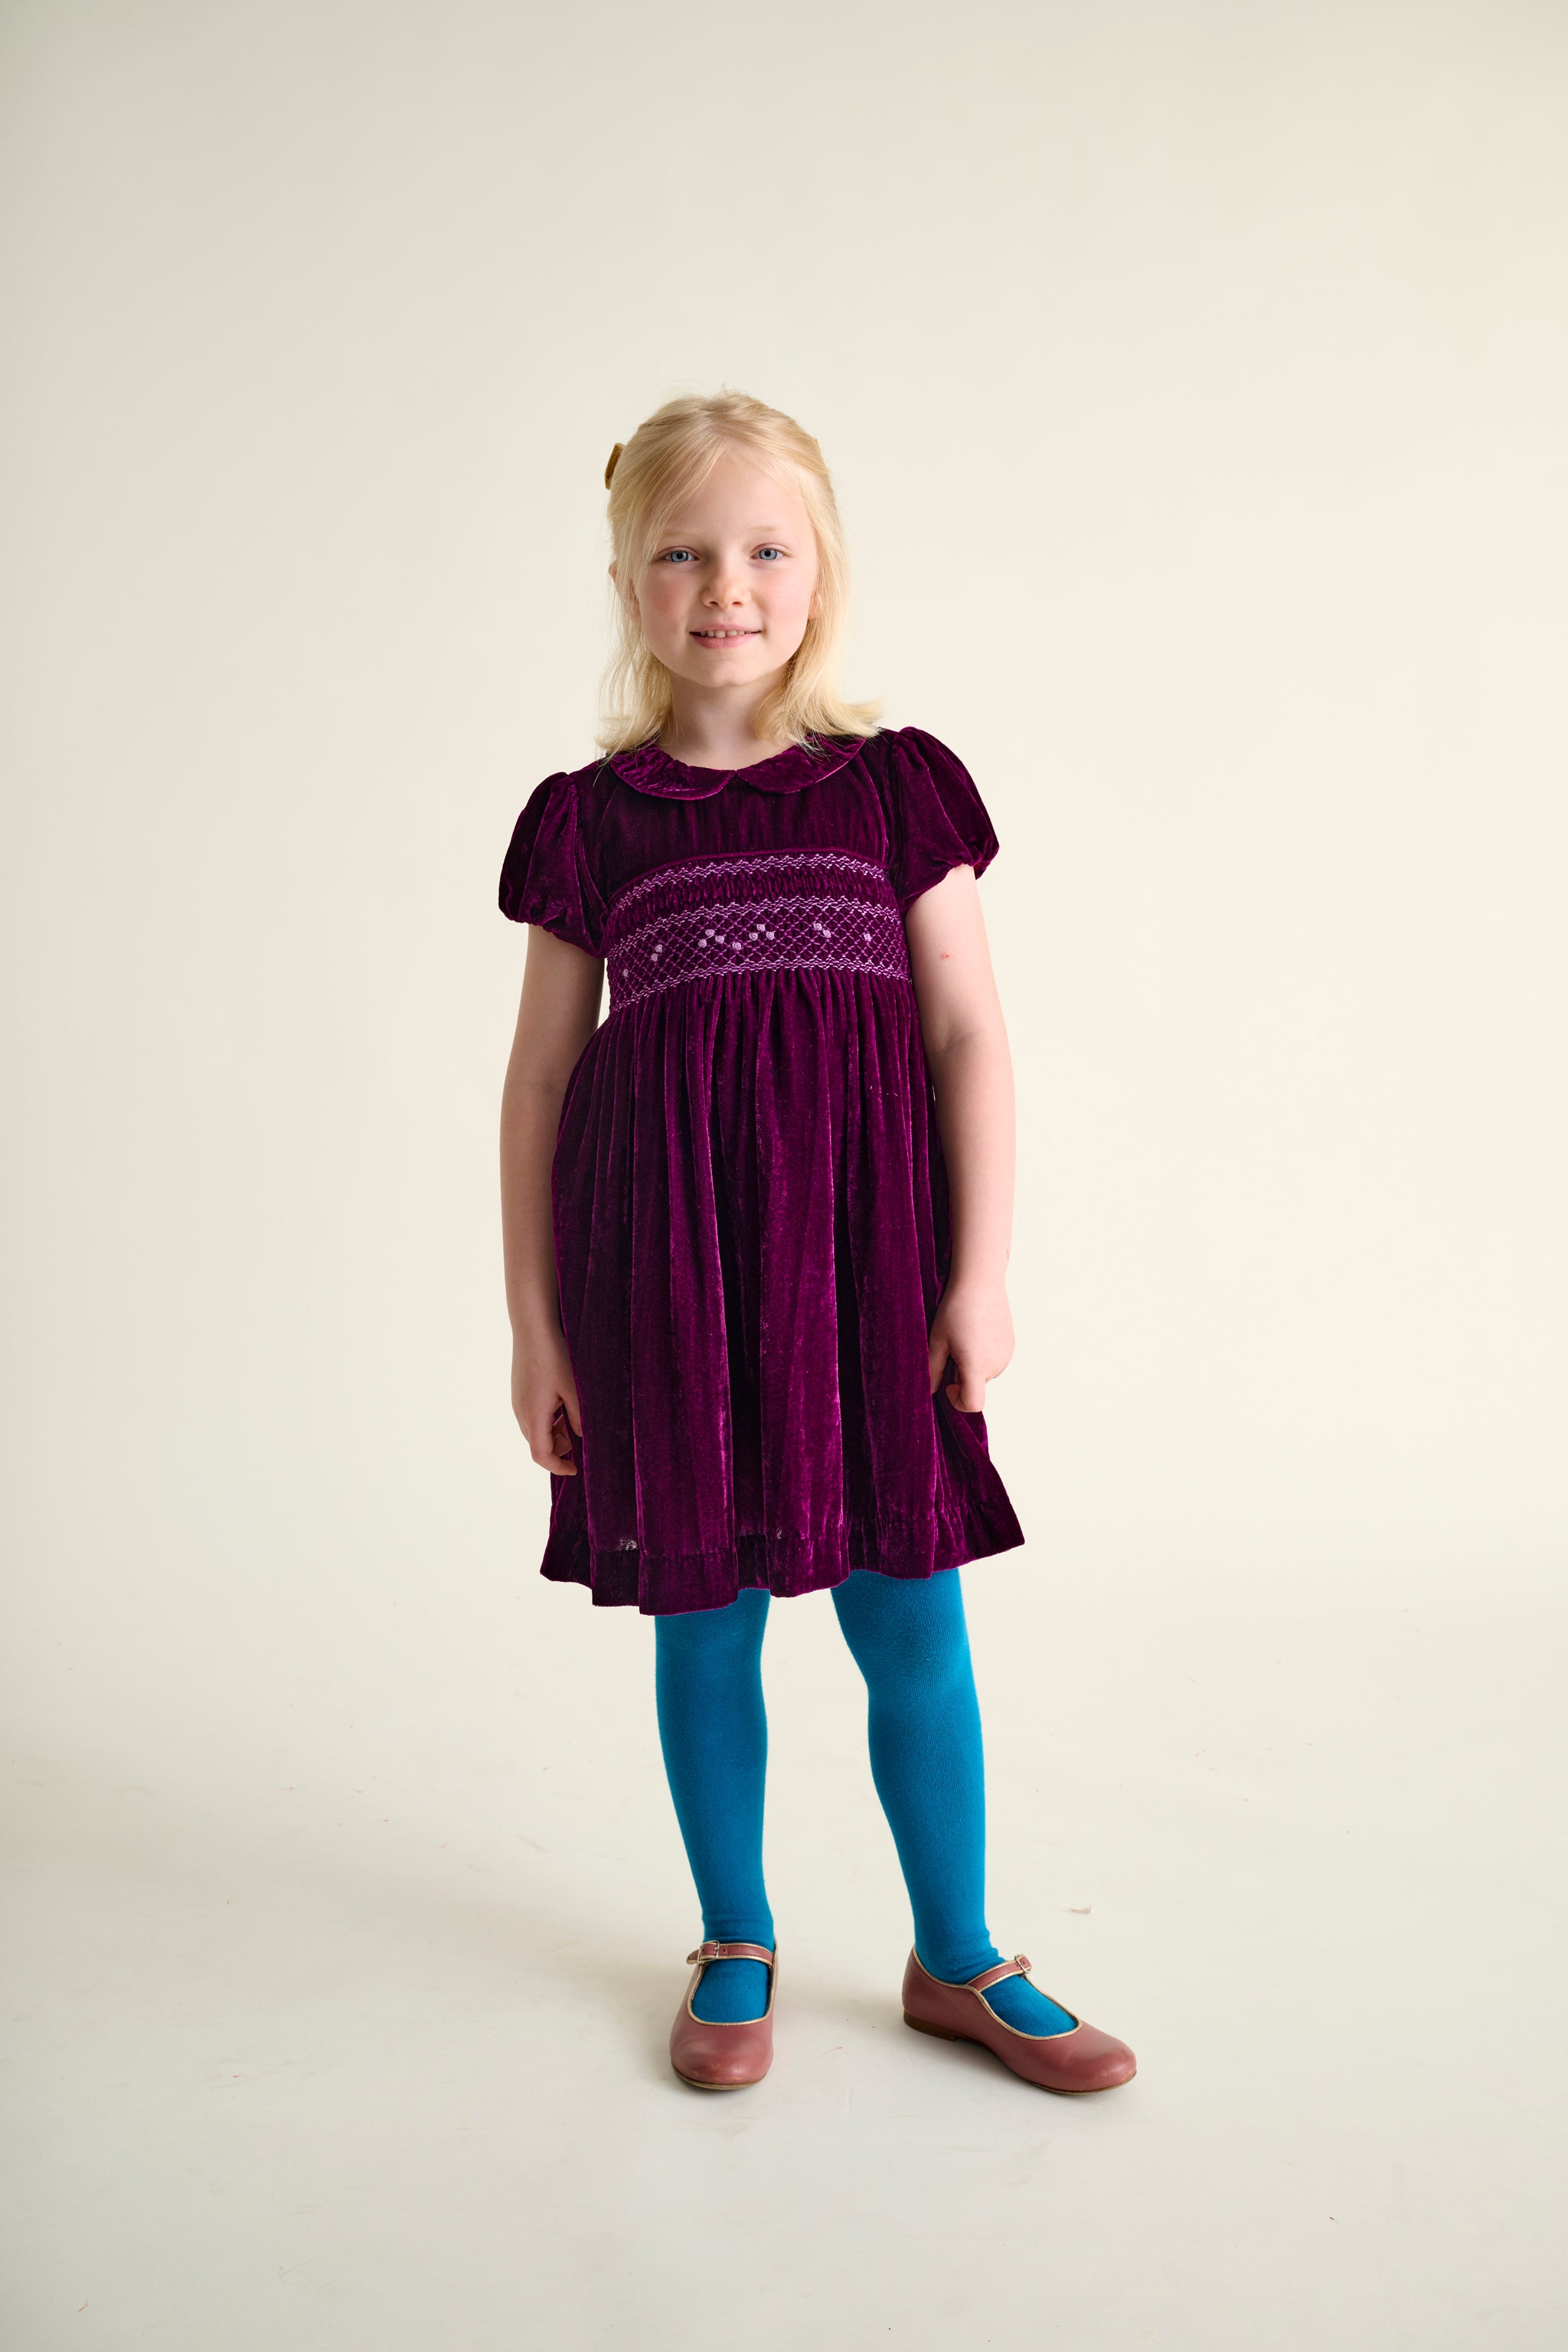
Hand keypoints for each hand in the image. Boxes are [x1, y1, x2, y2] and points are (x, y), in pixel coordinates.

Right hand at [512, 1323, 582, 1474]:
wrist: (532, 1328)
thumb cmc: (554, 1356)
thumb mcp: (574, 1389)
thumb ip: (579, 1417)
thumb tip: (582, 1438)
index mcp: (534, 1416)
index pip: (541, 1456)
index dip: (558, 1467)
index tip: (575, 1468)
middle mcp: (521, 1412)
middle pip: (538, 1444)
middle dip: (560, 1448)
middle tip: (580, 1437)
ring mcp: (517, 1401)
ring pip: (535, 1429)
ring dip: (554, 1432)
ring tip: (574, 1416)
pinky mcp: (519, 1391)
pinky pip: (532, 1415)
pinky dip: (548, 1419)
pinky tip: (562, 1401)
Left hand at [927, 1278, 1013, 1412]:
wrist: (981, 1281)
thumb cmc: (956, 1309)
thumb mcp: (937, 1340)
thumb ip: (932, 1369)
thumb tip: (931, 1390)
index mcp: (976, 1365)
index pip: (973, 1404)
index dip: (957, 1402)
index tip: (948, 1384)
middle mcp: (995, 1365)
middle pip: (974, 1387)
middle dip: (959, 1376)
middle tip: (949, 1349)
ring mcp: (1006, 1357)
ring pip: (982, 1374)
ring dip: (970, 1365)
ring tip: (962, 1337)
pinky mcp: (1010, 1347)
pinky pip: (992, 1362)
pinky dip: (981, 1355)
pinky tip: (974, 1332)